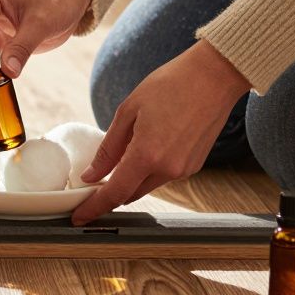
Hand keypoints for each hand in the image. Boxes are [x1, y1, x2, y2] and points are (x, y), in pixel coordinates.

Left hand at [71, 39, 250, 224]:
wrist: (215, 77)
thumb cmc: (170, 85)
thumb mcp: (128, 111)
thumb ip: (108, 148)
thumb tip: (91, 174)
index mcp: (147, 155)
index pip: (114, 193)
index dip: (94, 208)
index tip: (79, 217)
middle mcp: (168, 169)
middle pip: (130, 194)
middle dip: (110, 194)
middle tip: (91, 186)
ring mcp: (184, 170)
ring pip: (147, 186)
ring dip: (131, 180)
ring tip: (120, 158)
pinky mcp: (195, 166)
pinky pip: (164, 176)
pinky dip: (149, 170)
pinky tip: (147, 148)